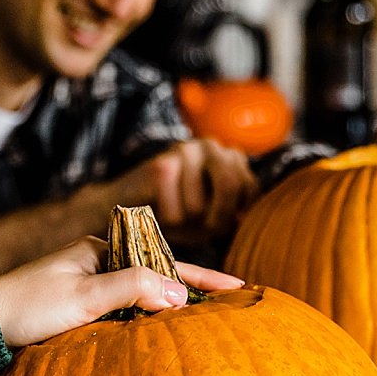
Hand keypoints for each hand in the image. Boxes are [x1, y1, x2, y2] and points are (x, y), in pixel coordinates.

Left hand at [0, 236, 244, 346]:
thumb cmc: (27, 306)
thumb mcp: (84, 295)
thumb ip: (133, 289)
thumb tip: (179, 294)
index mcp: (101, 252)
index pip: (165, 263)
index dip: (204, 277)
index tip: (241, 288)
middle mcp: (98, 267)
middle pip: (157, 280)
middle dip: (193, 293)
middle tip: (235, 308)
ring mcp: (88, 291)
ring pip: (141, 301)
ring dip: (169, 313)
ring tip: (210, 327)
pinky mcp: (79, 315)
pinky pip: (123, 318)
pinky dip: (145, 327)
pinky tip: (162, 341)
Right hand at [106, 139, 257, 245]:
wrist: (126, 204)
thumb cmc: (176, 213)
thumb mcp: (214, 216)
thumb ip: (235, 214)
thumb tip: (246, 220)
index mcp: (230, 157)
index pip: (250, 189)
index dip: (235, 216)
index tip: (219, 224)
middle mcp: (211, 146)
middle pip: (230, 187)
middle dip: (217, 219)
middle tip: (203, 229)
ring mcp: (185, 150)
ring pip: (199, 206)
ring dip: (187, 223)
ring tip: (176, 214)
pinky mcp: (161, 164)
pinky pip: (176, 212)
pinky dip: (167, 222)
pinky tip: (158, 210)